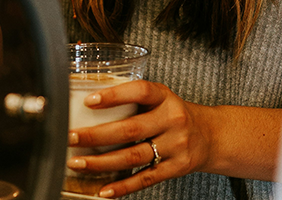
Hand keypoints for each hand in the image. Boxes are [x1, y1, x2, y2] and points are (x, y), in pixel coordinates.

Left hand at [65, 80, 214, 197]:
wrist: (210, 136)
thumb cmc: (175, 115)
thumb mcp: (161, 99)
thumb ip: (134, 100)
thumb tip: (88, 105)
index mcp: (165, 97)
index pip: (140, 91)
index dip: (114, 95)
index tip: (89, 100)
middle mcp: (172, 120)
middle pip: (130, 129)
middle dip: (96, 135)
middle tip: (71, 137)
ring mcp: (175, 146)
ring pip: (133, 157)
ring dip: (101, 162)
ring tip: (78, 163)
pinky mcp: (175, 168)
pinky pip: (144, 179)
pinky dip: (122, 186)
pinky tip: (102, 190)